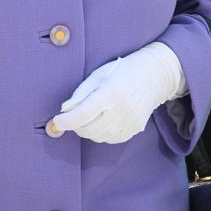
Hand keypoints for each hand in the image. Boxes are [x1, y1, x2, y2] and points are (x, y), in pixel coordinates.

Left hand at [50, 42, 186, 144]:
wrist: (154, 76)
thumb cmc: (122, 71)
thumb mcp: (98, 75)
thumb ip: (80, 94)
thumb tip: (65, 110)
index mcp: (110, 92)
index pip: (83, 114)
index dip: (66, 121)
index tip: (57, 120)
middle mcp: (122, 109)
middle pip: (89, 129)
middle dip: (75, 126)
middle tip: (71, 117)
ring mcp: (130, 121)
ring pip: (98, 137)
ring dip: (87, 130)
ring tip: (87, 116)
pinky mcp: (135, 129)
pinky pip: (110, 139)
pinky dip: (100, 133)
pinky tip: (101, 121)